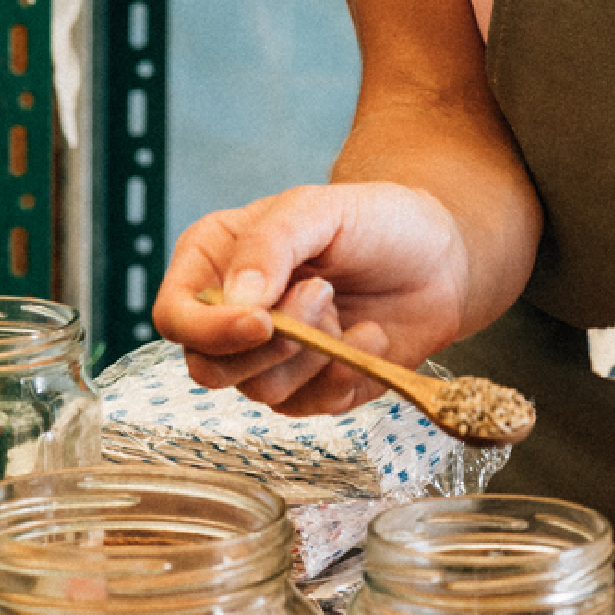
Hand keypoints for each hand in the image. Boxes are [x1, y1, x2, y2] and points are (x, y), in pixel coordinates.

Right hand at [156, 182, 483, 417]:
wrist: (439, 254)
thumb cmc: (374, 219)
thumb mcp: (319, 208)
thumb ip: (270, 244)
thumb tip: (236, 300)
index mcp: (212, 263)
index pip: (175, 317)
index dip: (207, 330)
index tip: (261, 322)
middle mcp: (230, 317)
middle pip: (209, 367)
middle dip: (273, 342)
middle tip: (324, 292)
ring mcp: (270, 358)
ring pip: (262, 390)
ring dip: (315, 353)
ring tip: (346, 307)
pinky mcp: (312, 388)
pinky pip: (311, 406)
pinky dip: (346, 374)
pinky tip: (371, 335)